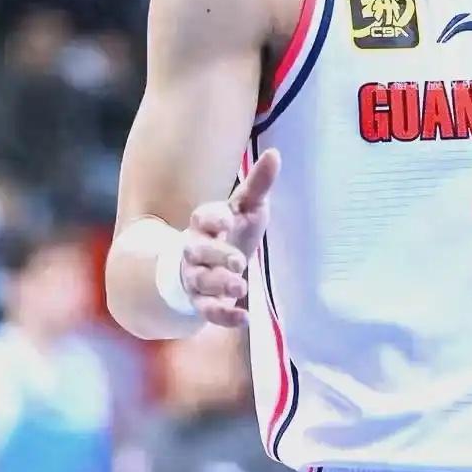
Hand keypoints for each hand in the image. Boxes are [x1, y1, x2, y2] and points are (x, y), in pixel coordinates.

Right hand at [181, 149, 280, 326]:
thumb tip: (275, 154)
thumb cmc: (232, 230)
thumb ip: (258, 184)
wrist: (212, 265)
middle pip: (196, 250)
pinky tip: (243, 318)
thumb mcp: (246, 207)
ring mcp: (196, 276)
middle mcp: (195, 249)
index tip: (226, 220)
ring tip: (240, 287)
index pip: (201, 217)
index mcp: (205, 222)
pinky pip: (207, 311)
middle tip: (238, 262)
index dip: (212, 218)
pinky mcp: (202, 301)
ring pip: (200, 281)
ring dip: (219, 285)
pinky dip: (223, 316)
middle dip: (216, 256)